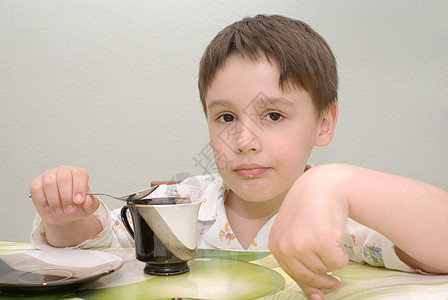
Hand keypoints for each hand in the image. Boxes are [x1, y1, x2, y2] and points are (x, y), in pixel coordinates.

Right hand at [29, 165, 99, 224]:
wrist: (62, 214)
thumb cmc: (76, 207)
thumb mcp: (87, 208)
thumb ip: (92, 204)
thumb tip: (87, 200)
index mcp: (78, 174)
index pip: (79, 174)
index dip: (79, 188)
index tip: (78, 201)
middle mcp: (63, 171)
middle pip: (64, 178)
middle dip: (66, 197)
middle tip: (69, 209)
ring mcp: (48, 175)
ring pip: (49, 183)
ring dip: (54, 201)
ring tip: (59, 211)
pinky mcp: (36, 183)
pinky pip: (36, 189)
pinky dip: (42, 200)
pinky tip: (48, 206)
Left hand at [269, 166, 349, 298]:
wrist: (324, 185)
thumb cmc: (310, 208)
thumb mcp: (296, 232)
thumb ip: (300, 260)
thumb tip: (315, 296)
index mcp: (275, 244)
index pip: (292, 274)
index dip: (309, 284)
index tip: (320, 294)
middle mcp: (285, 246)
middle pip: (308, 276)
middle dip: (324, 281)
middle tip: (335, 283)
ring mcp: (302, 244)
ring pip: (325, 269)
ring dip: (332, 260)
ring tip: (330, 240)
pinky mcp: (321, 241)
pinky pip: (337, 263)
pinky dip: (342, 255)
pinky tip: (337, 238)